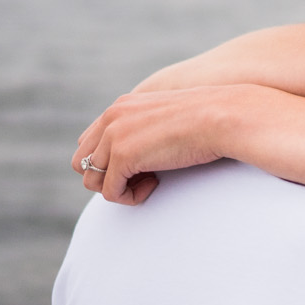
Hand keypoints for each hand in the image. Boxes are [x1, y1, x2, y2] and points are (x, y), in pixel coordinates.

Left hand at [73, 85, 260, 204]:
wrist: (223, 116)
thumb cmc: (209, 120)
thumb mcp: (168, 119)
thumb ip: (148, 130)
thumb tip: (146, 153)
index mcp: (120, 107)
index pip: (90, 142)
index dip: (109, 162)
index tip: (141, 166)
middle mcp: (111, 118)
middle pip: (82, 162)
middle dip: (107, 177)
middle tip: (142, 178)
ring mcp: (114, 137)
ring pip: (91, 180)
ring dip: (118, 189)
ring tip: (150, 182)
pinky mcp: (123, 157)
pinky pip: (109, 193)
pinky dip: (130, 197)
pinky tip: (156, 184)